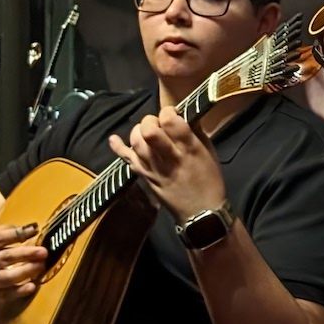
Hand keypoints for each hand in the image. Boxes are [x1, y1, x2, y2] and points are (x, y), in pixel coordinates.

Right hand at [0, 222, 47, 323]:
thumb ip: (4, 232)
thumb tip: (30, 229)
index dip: (15, 235)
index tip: (34, 230)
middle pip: (2, 258)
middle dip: (24, 254)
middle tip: (43, 252)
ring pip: (3, 278)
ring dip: (24, 272)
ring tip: (40, 266)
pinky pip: (3, 295)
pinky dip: (18, 291)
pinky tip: (32, 286)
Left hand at [110, 106, 228, 223]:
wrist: (199, 212)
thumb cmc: (209, 180)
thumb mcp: (209, 152)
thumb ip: (195, 133)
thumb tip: (184, 116)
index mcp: (189, 148)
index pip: (170, 120)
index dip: (169, 112)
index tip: (173, 114)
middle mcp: (168, 156)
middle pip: (149, 129)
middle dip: (151, 120)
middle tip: (159, 124)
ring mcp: (152, 167)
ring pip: (136, 141)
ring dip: (139, 131)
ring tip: (147, 132)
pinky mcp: (143, 176)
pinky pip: (126, 159)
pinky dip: (118, 147)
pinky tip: (114, 138)